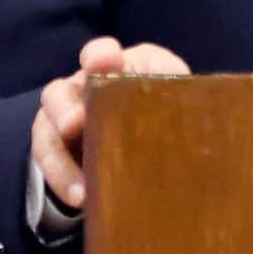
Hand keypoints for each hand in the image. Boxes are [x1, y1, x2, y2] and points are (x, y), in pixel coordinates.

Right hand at [32, 36, 191, 210]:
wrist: (153, 137)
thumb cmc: (166, 105)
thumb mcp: (178, 96)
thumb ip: (180, 95)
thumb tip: (205, 116)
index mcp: (118, 67)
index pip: (101, 53)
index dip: (100, 56)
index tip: (102, 61)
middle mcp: (82, 87)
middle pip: (60, 93)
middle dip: (65, 109)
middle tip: (73, 125)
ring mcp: (63, 118)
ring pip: (47, 132)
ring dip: (60, 162)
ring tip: (82, 190)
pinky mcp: (57, 149)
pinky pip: (49, 164)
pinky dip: (63, 182)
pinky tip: (81, 200)